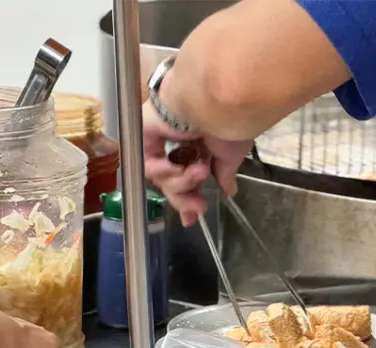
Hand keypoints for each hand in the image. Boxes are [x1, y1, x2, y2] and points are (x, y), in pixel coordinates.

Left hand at [142, 101, 253, 225]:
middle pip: (171, 183)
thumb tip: (229, 190)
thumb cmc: (228, 123)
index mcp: (198, 147)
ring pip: (162, 177)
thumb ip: (224, 174)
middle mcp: (177, 143)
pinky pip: (148, 164)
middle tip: (199, 207)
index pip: (187, 178)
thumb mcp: (230, 155)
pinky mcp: (144, 134)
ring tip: (200, 170)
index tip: (193, 217)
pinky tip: (177, 167)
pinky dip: (163, 171)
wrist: (216, 103)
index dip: (188, 199)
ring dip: (182, 181)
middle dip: (185, 199)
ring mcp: (160, 139)